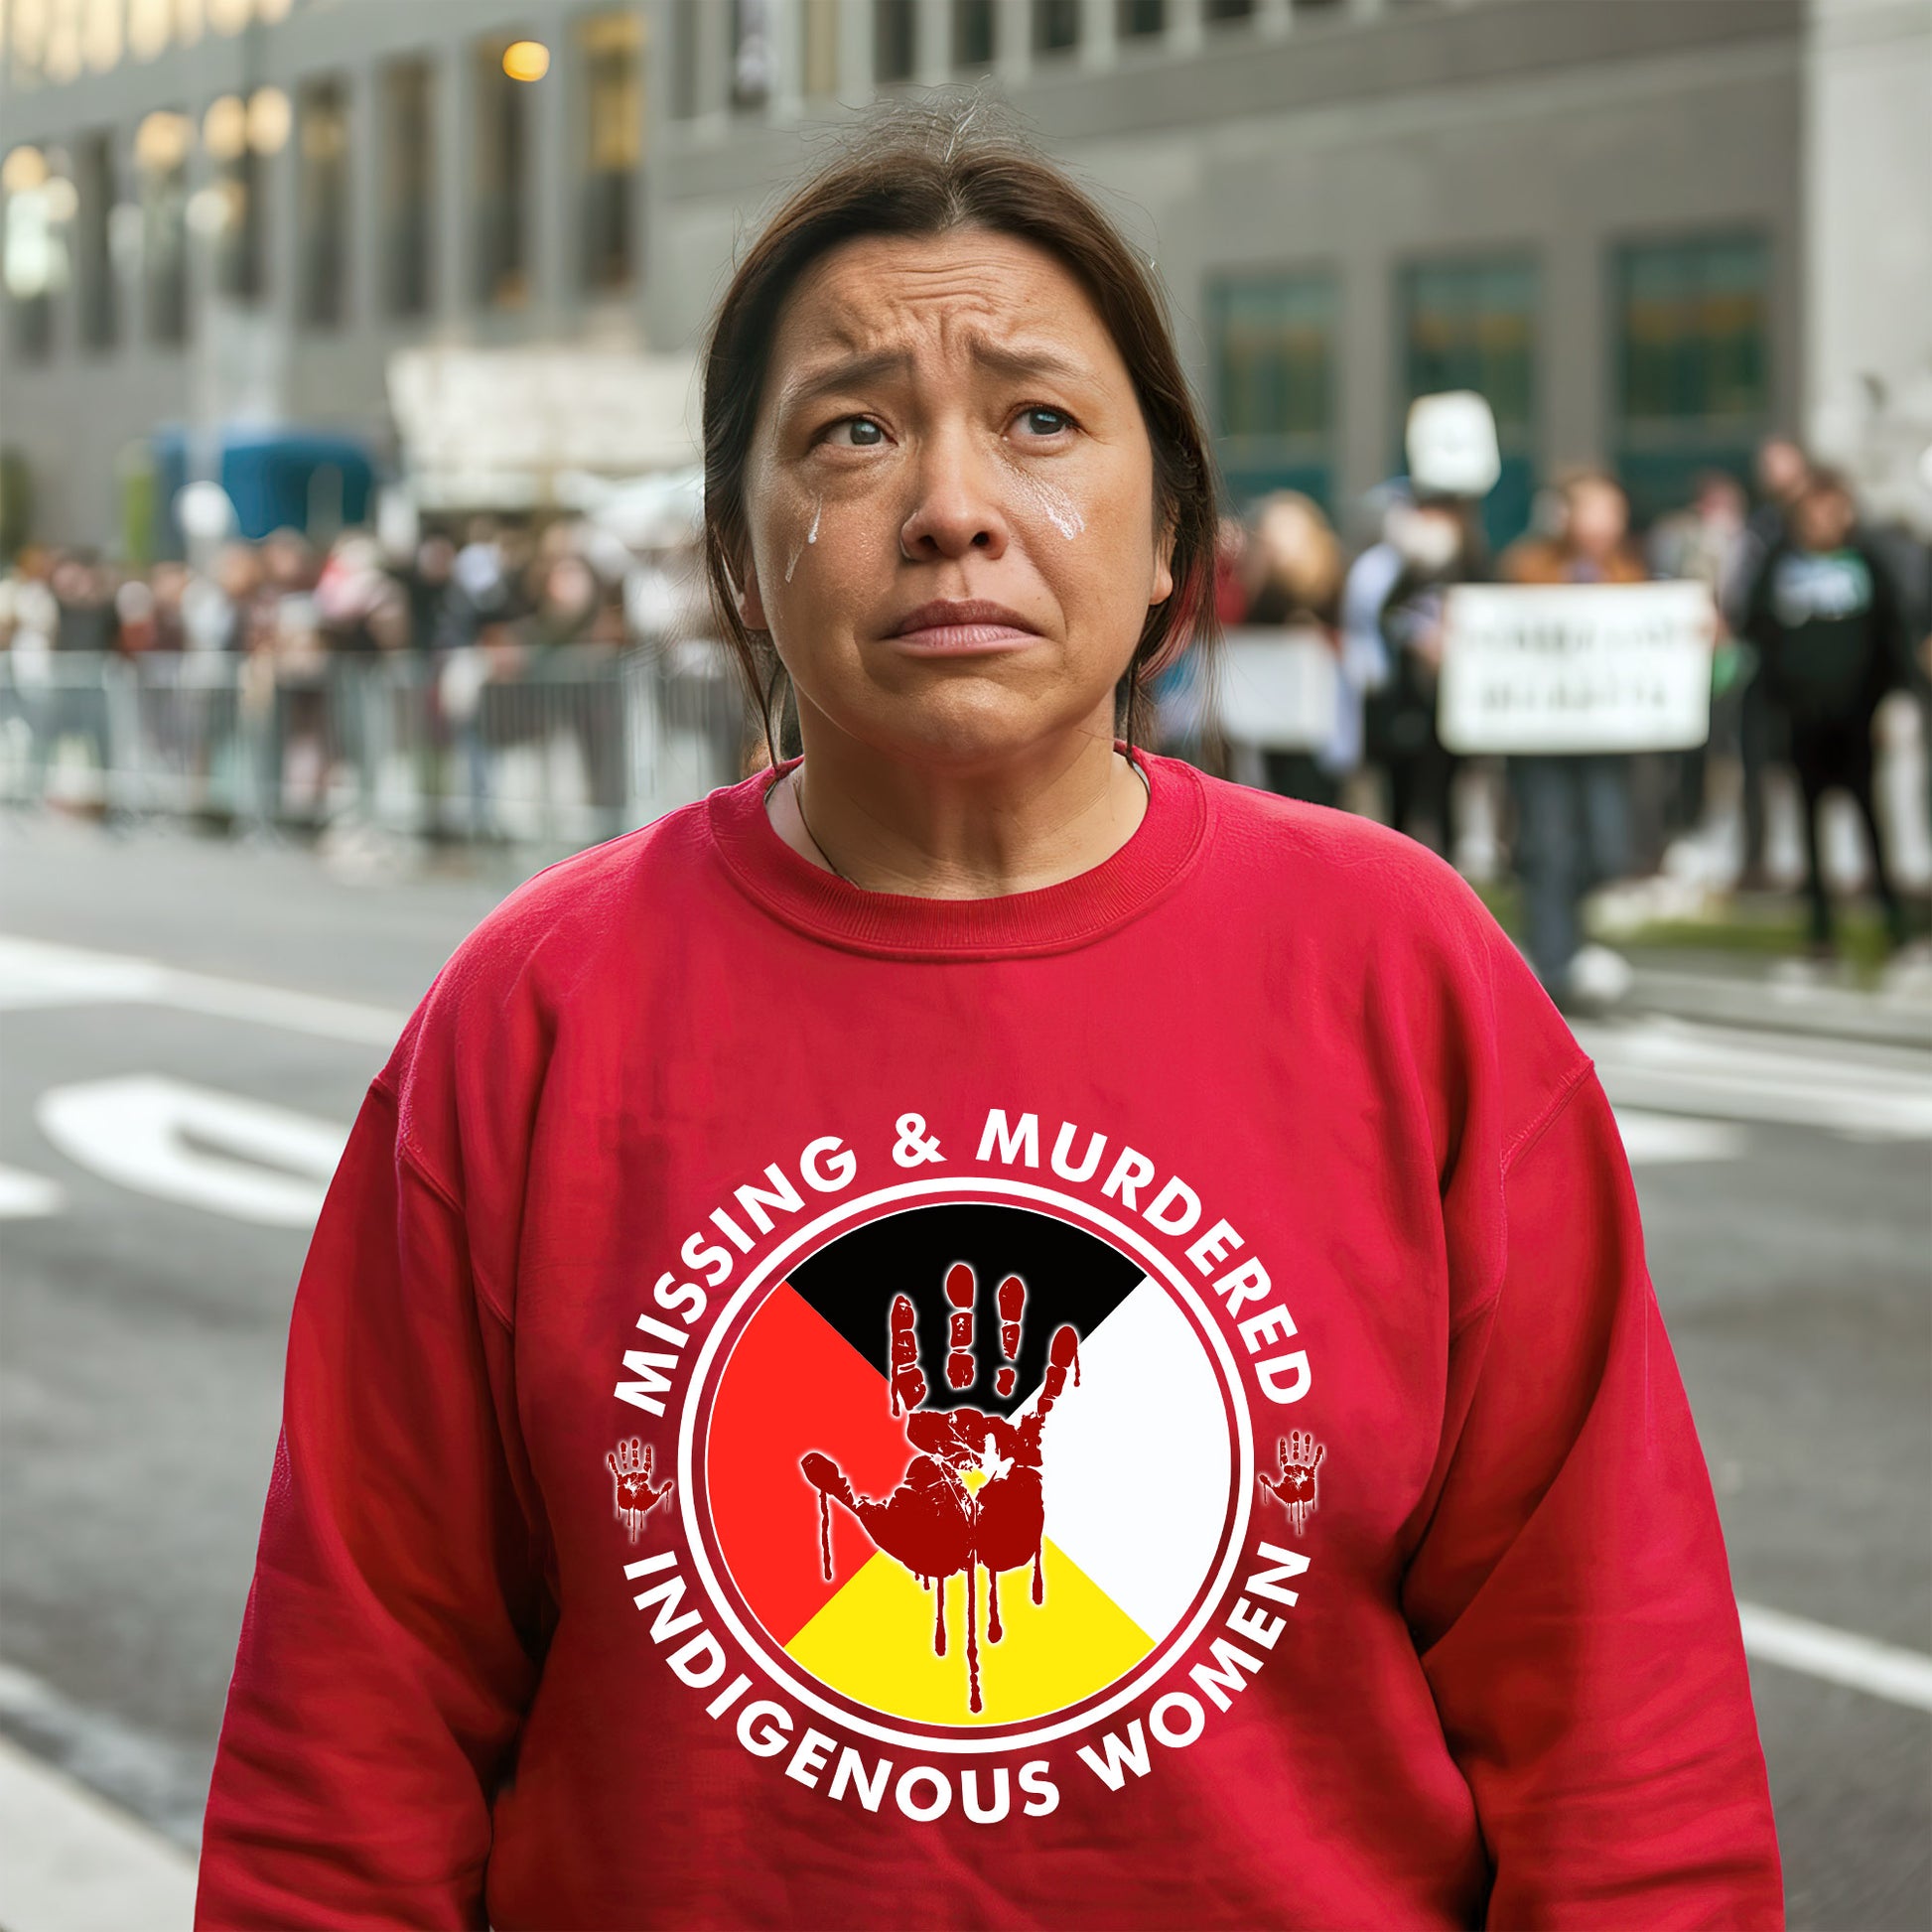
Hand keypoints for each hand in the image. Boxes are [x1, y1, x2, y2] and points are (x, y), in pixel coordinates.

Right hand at [607, 1438, 674, 1544]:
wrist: (631, 1510)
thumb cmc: (643, 1505)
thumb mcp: (654, 1497)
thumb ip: (662, 1489)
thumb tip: (671, 1483)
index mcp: (644, 1477)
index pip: (646, 1463)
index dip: (647, 1455)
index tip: (648, 1446)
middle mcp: (636, 1475)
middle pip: (635, 1460)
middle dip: (635, 1450)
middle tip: (635, 1440)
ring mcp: (627, 1477)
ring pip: (625, 1462)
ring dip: (624, 1453)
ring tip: (623, 1443)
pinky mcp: (619, 1480)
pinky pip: (616, 1470)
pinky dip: (613, 1463)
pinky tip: (611, 1455)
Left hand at [800, 1265, 1080, 1714]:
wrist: (981, 1577)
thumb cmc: (931, 1550)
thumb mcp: (878, 1517)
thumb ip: (843, 1485)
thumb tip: (803, 1454)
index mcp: (924, 1431)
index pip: (912, 1371)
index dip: (907, 1337)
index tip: (902, 1299)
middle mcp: (960, 1420)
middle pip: (961, 1354)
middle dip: (962, 1314)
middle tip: (961, 1271)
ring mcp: (997, 1427)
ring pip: (1001, 1364)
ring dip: (1006, 1324)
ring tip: (1011, 1281)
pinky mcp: (1030, 1444)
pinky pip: (1045, 1397)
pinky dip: (1056, 1365)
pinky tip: (1064, 1331)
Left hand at [1257, 1430, 1324, 1535]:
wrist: (1301, 1502)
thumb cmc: (1289, 1497)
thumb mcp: (1277, 1489)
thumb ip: (1269, 1482)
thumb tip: (1260, 1476)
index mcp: (1287, 1470)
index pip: (1284, 1456)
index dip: (1283, 1448)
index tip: (1282, 1439)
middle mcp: (1295, 1467)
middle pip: (1295, 1452)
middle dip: (1295, 1443)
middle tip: (1295, 1433)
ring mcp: (1304, 1469)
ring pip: (1305, 1454)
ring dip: (1306, 1445)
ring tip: (1307, 1435)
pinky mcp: (1311, 1472)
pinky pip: (1315, 1462)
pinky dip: (1317, 1454)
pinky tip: (1319, 1447)